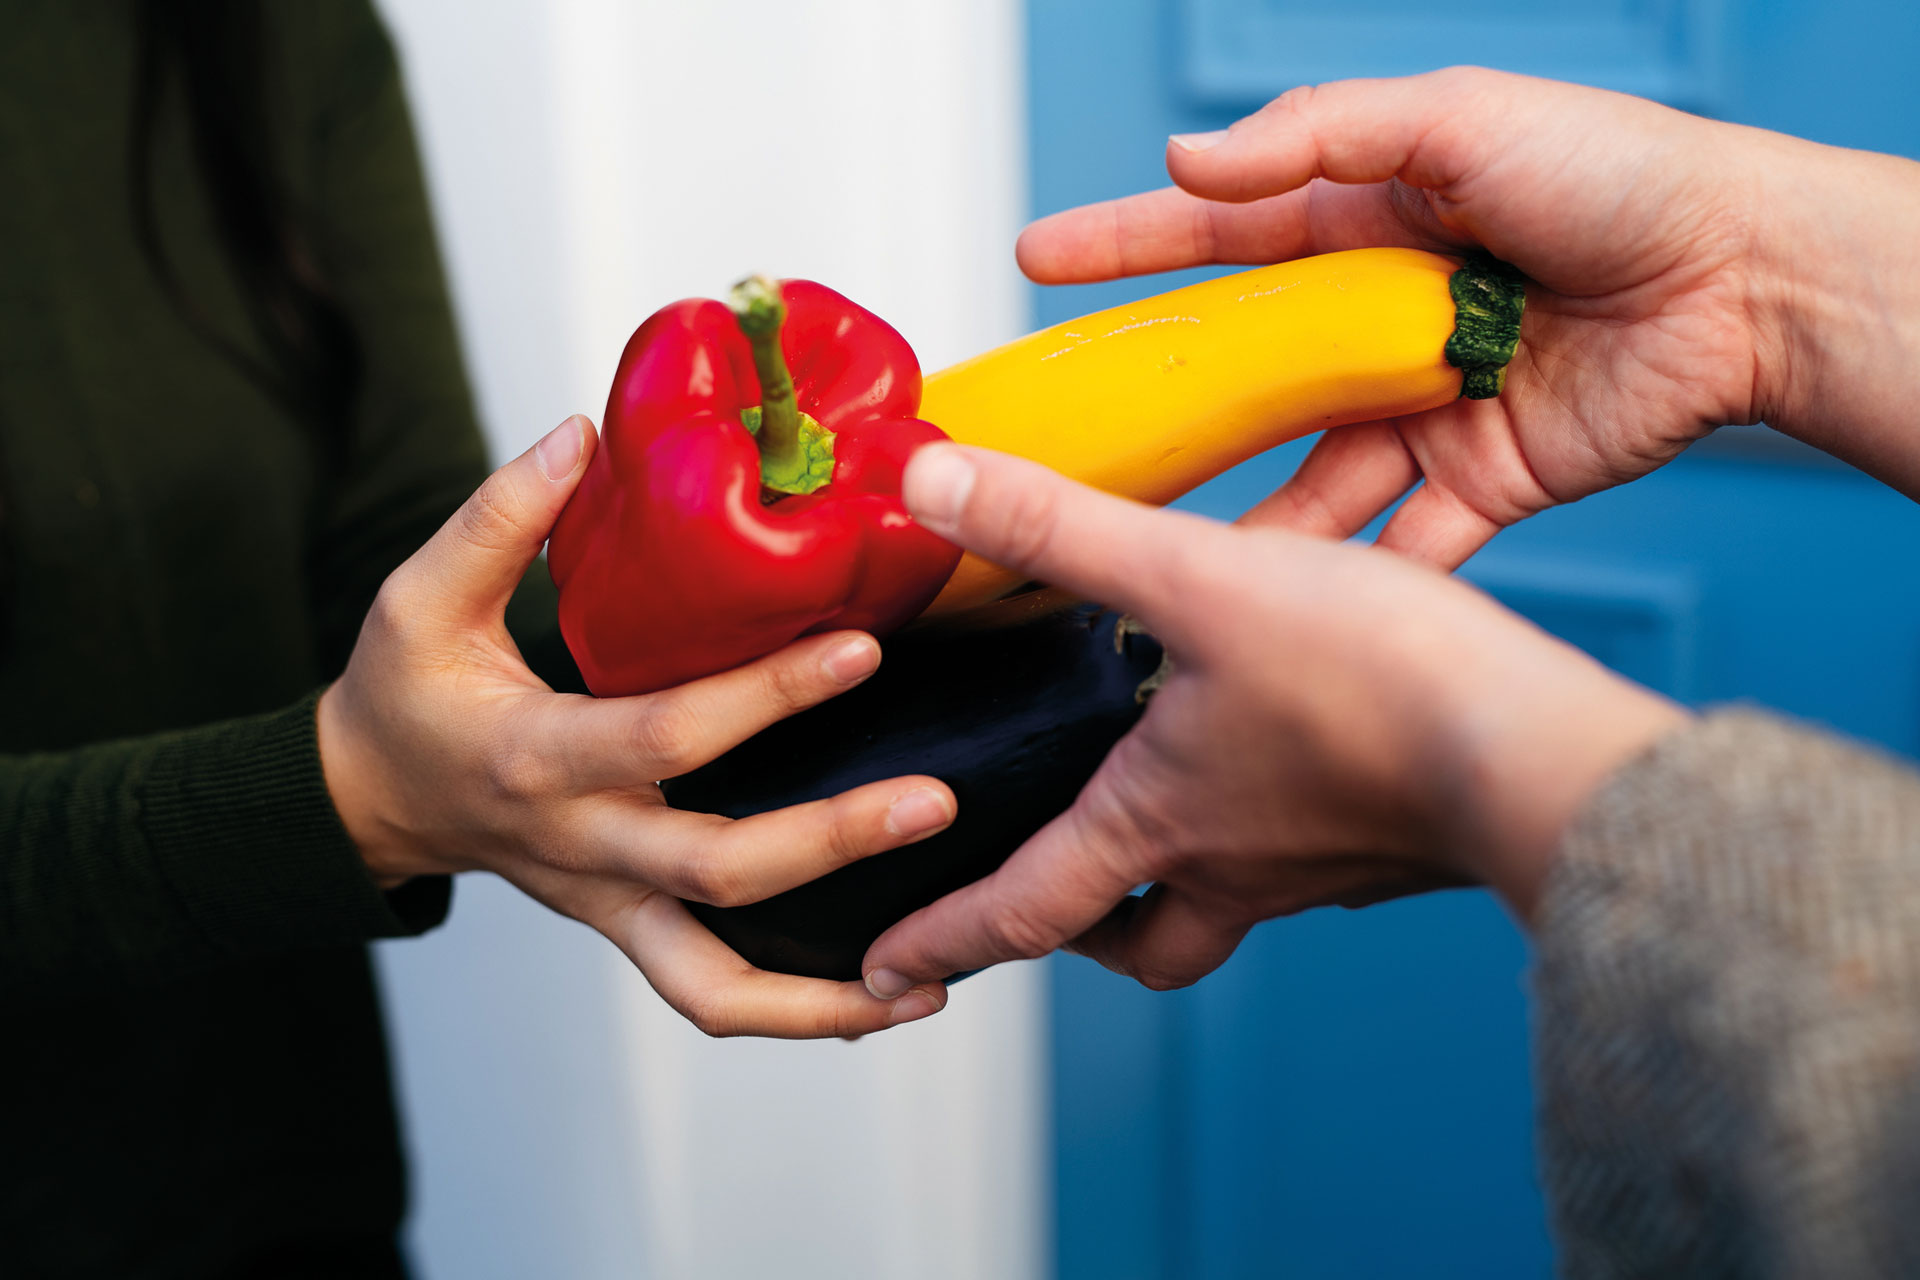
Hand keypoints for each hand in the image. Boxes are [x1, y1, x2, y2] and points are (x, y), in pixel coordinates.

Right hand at [317, 416, 954, 1037]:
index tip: (860, 647)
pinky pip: (712, 991)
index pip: (667, 737)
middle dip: (830, 842)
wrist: (370, 801)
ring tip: (931, 984)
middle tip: (934, 802)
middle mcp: (581, 846)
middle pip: (716, 871)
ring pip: (715, 985)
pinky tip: (888, 996)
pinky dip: (798, 1012)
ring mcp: (607, 901)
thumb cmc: (403, 692)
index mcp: (534, 758)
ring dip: (825, 997)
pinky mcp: (628, 924)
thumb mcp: (417, 597)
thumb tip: (576, 434)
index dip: (767, 697)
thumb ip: (495, 519)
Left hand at [860, 444, 1685, 995]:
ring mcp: (1319, 869)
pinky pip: (1310, 864)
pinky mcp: (1394, 847)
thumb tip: (930, 481)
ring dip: (1174, 884)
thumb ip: (1062, 529)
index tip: (885, 980)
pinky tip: (1290, 765)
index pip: (1021, 911)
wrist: (1541, 753)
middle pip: (1135, 944)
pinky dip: (1274, 835)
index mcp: (1158, 822)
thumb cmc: (1373, 679)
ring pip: (1223, 909)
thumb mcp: (1195, 578)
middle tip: (1039, 905)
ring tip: (1160, 820)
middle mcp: (1233, 868)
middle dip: (1072, 934)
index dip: (942, 941)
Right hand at [1017, 68, 1919, 563]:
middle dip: (1161, 412)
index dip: (1125, 246)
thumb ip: (1319, 135)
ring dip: (1247, 529)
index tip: (1036, 258)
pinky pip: (1404, 543)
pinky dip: (1359, 583)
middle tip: (1078, 447)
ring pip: (1308, 481)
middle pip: (1244, 377)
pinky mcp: (1477, 479)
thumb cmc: (1616, 176)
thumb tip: (1191, 164)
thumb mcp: (1458, 119)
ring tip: (1167, 569)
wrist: (1743, 279)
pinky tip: (1300, 622)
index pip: (1217, 238)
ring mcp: (1422, 408)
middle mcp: (1378, 324)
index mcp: (1365, 225)